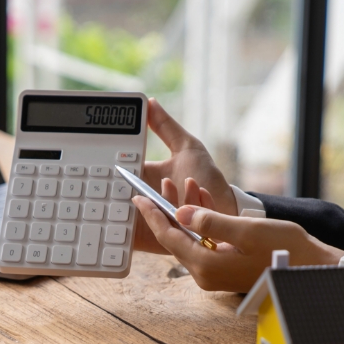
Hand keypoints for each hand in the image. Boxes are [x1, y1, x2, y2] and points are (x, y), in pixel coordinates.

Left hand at [132, 191, 343, 292]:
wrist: (311, 268)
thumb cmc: (285, 249)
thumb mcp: (246, 231)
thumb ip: (211, 222)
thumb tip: (180, 212)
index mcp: (206, 266)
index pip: (169, 237)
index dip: (153, 215)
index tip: (138, 197)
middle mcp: (205, 274)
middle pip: (176, 238)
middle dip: (168, 209)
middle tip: (157, 185)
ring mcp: (214, 273)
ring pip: (190, 238)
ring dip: (187, 212)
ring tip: (185, 185)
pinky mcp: (224, 268)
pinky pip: (204, 242)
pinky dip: (202, 222)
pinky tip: (202, 201)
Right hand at [134, 99, 236, 255]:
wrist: (225, 209)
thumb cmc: (206, 179)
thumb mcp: (187, 147)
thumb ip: (166, 127)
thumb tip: (150, 102)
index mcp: (144, 180)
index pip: (122, 175)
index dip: (118, 170)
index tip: (125, 163)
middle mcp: (144, 202)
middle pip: (123, 199)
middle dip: (142, 190)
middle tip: (166, 181)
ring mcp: (150, 222)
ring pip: (141, 215)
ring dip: (168, 201)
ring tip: (189, 185)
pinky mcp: (159, 241)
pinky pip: (152, 235)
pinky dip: (175, 217)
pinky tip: (193, 203)